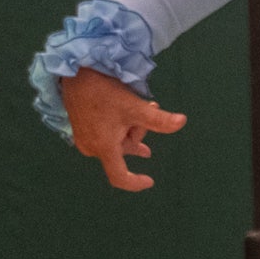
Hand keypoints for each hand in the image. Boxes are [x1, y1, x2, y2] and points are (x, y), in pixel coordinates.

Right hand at [60, 68, 188, 191]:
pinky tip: (126, 114)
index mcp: (104, 148)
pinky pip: (104, 136)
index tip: (150, 181)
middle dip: (139, 132)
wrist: (76, 75)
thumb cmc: (105, 92)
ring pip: (115, 141)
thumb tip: (182, 122)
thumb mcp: (135, 107)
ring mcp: (84, 140)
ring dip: (130, 128)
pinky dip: (118, 127)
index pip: (119, 177)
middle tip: (151, 104)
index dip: (135, 183)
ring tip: (142, 107)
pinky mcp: (80, 130)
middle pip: (123, 150)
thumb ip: (159, 120)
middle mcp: (92, 148)